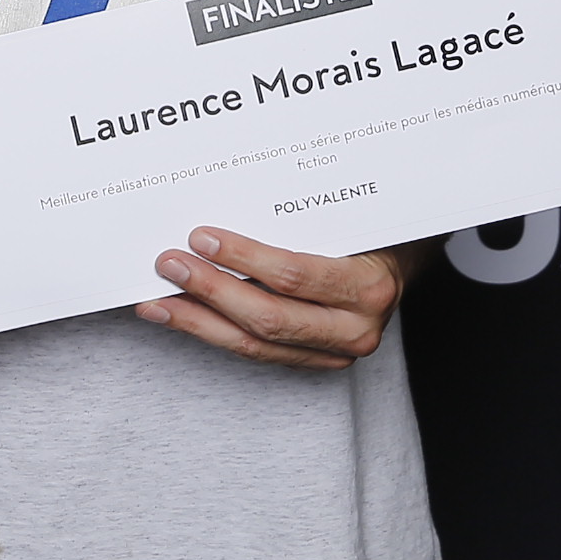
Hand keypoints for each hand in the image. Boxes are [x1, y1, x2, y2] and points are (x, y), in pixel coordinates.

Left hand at [135, 228, 402, 369]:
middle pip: (268, 317)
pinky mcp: (317, 362)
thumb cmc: (371, 230)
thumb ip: (302, 216)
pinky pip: (257, 353)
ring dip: (198, 321)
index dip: (243, 258)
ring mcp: (337, 352)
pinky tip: (181, 316)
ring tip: (156, 302)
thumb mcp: (350, 216)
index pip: (293, 275)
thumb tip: (226, 197)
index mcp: (369, 286)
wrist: (403, 263)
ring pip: (255, 345)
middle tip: (168, 264)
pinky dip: (213, 332)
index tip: (200, 237)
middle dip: (210, 291)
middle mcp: (357, 328)